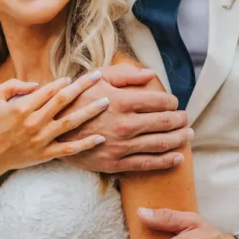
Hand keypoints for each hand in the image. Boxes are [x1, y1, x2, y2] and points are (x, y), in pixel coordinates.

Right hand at [0, 72, 109, 177]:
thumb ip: (12, 85)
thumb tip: (36, 85)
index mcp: (22, 107)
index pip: (48, 90)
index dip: (62, 82)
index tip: (73, 78)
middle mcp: (34, 122)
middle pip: (64, 100)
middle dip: (83, 87)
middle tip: (98, 77)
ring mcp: (41, 139)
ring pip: (71, 123)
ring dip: (90, 111)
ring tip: (106, 102)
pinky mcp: (44, 154)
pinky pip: (69, 149)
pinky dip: (85, 144)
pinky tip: (100, 138)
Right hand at [60, 63, 191, 174]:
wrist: (50, 127)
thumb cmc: (75, 98)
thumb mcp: (97, 78)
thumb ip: (126, 74)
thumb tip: (151, 74)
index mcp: (123, 101)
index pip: (160, 101)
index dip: (172, 102)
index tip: (174, 102)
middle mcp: (125, 124)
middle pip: (165, 122)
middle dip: (180, 120)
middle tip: (186, 118)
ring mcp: (121, 146)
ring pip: (160, 144)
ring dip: (179, 139)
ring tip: (188, 135)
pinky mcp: (115, 163)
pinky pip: (147, 163)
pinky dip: (166, 161)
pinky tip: (177, 157)